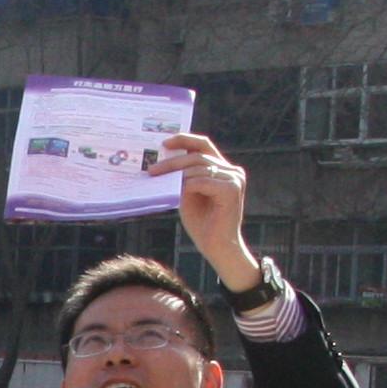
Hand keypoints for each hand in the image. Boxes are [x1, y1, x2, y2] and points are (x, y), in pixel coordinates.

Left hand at [155, 130, 253, 276]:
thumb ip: (182, 178)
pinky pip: (202, 181)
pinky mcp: (232, 190)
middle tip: (152, 168)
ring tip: (156, 177)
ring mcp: (234, 179)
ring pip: (199, 167)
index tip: (165, 142)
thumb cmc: (202, 224)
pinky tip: (174, 190)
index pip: (204, 146)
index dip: (185, 139)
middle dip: (172, 161)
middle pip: (198, 156)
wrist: (217, 247)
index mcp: (223, 169)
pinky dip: (186, 185)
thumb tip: (162, 163)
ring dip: (175, 172)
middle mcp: (232, 171)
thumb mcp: (188, 195)